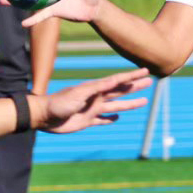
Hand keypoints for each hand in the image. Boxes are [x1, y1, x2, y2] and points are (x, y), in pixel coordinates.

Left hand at [32, 68, 150, 132]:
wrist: (44, 116)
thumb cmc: (59, 103)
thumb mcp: (79, 93)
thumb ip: (97, 88)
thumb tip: (115, 80)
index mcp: (96, 89)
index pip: (118, 81)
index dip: (132, 76)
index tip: (145, 71)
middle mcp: (96, 98)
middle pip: (120, 91)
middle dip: (135, 87)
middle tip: (149, 82)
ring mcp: (93, 109)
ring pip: (116, 105)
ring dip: (129, 103)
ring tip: (143, 101)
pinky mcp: (87, 121)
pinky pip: (103, 120)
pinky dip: (111, 119)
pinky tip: (118, 118)